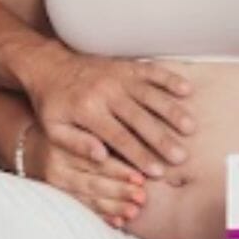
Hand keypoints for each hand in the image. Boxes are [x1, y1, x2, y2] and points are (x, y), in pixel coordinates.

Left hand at [22, 43, 193, 177]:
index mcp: (88, 110)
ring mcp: (116, 76)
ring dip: (171, 110)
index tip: (158, 172)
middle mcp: (105, 91)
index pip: (119, 138)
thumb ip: (76, 144)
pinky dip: (169, 78)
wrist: (48, 65)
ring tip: (190, 127)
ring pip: (149, 95)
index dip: (139, 155)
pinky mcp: (124, 66)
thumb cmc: (53, 103)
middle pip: (139, 118)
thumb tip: (101, 157)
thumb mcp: (54, 128)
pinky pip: (150, 71)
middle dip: (161, 138)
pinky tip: (186, 89)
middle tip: (180, 157)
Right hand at [26, 125, 147, 227]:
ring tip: (134, 211)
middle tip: (142, 197)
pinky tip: (118, 222)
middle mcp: (55, 162)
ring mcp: (52, 181)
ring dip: (113, 206)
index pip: (96, 159)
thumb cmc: (70, 131)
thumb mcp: (81, 124)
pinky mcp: (53, 195)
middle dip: (120, 190)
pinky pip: (80, 208)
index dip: (120, 170)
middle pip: (92, 180)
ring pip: (87, 197)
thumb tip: (140, 145)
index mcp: (64, 140)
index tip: (141, 178)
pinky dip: (101, 216)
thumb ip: (103, 133)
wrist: (33, 144)